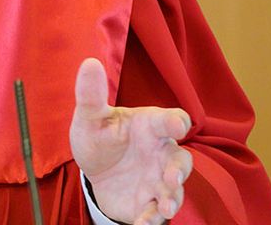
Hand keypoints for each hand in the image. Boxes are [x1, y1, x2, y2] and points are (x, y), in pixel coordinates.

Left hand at [69, 58, 193, 224]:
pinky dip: (153, 218)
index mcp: (149, 127)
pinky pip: (157, 212)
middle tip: (171, 178)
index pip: (170, 120)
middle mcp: (160, 153)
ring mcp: (158, 179)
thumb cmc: (99, 137)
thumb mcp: (90, 117)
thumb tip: (89, 62)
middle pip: (181, 160)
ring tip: (165, 208)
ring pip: (174, 190)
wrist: (96, 171)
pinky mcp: (150, 202)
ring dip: (172, 199)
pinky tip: (144, 222)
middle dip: (179, 170)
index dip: (175, 121)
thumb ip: (91, 95)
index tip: (178, 124)